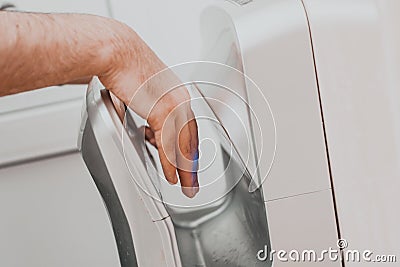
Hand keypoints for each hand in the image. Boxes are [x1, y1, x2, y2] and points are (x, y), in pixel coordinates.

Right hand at [99, 24, 198, 197]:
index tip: (191, 164)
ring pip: (183, 145)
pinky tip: (172, 175)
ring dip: (184, 169)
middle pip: (191, 139)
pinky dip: (170, 164)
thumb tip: (149, 128)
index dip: (190, 149)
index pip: (189, 128)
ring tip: (184, 185)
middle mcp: (180, 99)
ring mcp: (174, 105)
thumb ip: (151, 112)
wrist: (115, 53)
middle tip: (193, 183)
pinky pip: (168, 145)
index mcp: (178, 94)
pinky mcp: (162, 111)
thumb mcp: (144, 93)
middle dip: (192, 164)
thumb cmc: (124, 68)